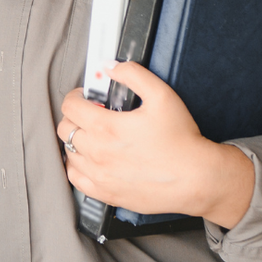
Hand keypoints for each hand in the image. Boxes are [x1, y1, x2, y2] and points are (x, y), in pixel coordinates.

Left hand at [57, 61, 254, 227]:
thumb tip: (111, 67)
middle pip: (65, 129)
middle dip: (75, 116)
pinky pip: (76, 178)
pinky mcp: (106, 194)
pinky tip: (91, 159)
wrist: (196, 178)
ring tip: (94, 136)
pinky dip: (78, 166)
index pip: (70, 107)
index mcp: (107, 128)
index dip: (76, 96)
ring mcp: (100, 176)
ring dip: (76, 140)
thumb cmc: (181, 141)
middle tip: (91, 114)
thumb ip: (133, 75)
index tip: (86, 97)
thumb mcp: (162, 95)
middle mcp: (98, 153)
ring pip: (68, 153)